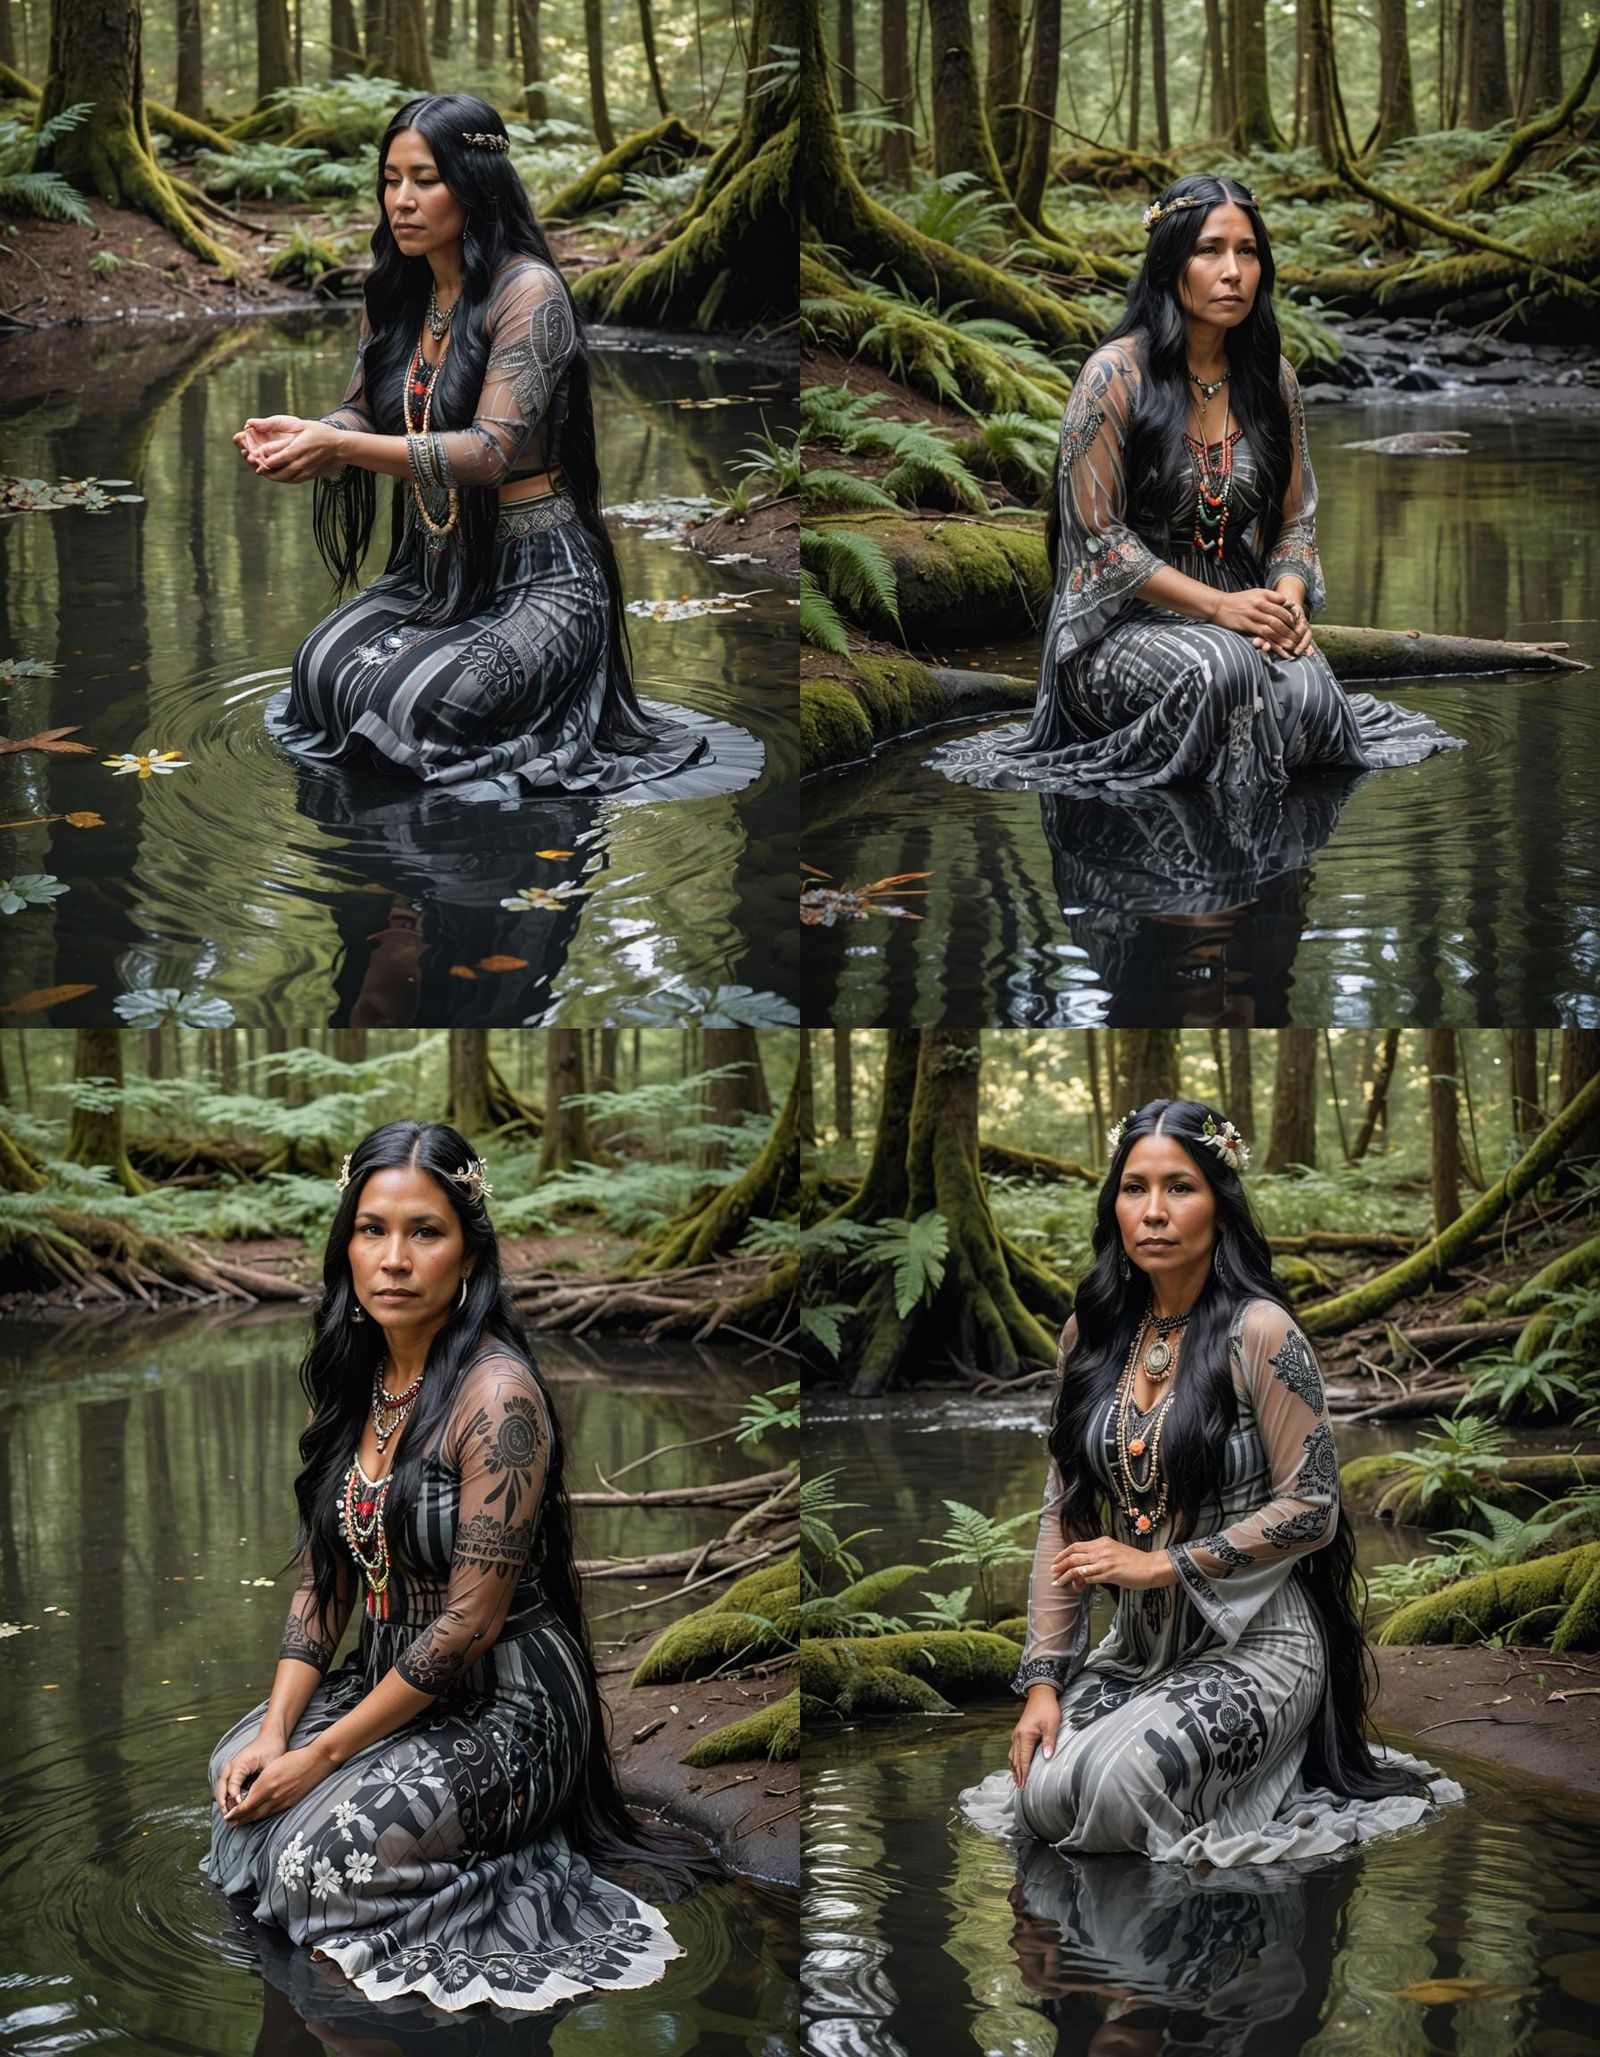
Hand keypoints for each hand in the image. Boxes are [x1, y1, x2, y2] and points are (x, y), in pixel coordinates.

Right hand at [214, 1729, 287, 1815]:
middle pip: (220, 1789)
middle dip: (223, 1805)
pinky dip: (225, 1798)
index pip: (232, 1786)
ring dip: (222, 1803)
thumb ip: (261, 1780)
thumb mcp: (270, 1765)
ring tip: (230, 1817)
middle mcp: (231, 1766)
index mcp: (240, 1763)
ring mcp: (229, 1769)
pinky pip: (224, 1788)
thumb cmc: (272, 1750)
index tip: (239, 1810)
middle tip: (230, 1819)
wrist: (270, 1737)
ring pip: (220, 1790)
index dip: (234, 1800)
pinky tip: (232, 1809)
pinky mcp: (231, 1772)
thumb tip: (255, 1796)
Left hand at [218, 1741, 330, 1824]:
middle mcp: (274, 1796)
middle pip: (253, 1813)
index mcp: (268, 1784)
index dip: (236, 1812)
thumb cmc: (295, 1758)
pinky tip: (258, 1814)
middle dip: (240, 1819)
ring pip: (262, 1815)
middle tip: (229, 1823)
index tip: (226, 1816)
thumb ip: (261, 1781)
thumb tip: (249, 1794)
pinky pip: (272, 1812)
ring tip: (240, 1822)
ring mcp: (283, 1801)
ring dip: (250, 1819)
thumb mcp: (274, 1766)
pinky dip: (262, 1815)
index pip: (247, 1805)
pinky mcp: (290, 1803)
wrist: (317, 1761)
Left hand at [235, 416, 341, 482]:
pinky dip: (282, 478)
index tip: (254, 457)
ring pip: (284, 478)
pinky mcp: (309, 476)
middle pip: (278, 472)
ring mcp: (306, 471)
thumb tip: (253, 424)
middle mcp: (301, 463)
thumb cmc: (321, 432)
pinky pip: (292, 480)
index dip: (263, 461)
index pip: (275, 459)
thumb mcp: (300, 424)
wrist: (341, 448)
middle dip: (265, 471)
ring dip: (272, 476)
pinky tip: (277, 474)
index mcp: (298, 449)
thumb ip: (277, 425)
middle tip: (256, 467)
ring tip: (264, 471)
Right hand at [1009, 1685, 1060, 1786]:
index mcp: (1025, 1736)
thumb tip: (1047, 1758)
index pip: (1024, 1760)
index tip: (1023, 1787)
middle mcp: (1017, 1736)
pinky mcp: (1019, 1732)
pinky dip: (1014, 1760)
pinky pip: (1014, 1749)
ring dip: (1014, 1768)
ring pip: (1013, 1755)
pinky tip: (1016, 1764)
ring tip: (1016, 1780)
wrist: (1040, 1693)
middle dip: (1018, 1774)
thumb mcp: (1052, 1725)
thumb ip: (1049, 1742)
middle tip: (1020, 1788)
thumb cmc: (1047, 1708)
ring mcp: (1017, 1734)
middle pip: (1016, 1760)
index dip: (1024, 1774)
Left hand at [1049, 1534, 1168, 1592]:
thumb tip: (1084, 1570)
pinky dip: (1079, 1582)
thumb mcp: (1114, 1553)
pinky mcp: (1109, 1573)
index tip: (1055, 1562)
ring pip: (1077, 1567)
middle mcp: (1101, 1549)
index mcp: (1102, 1542)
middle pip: (1073, 1556)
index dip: (1063, 1554)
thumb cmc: (1134, 1563)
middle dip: (1059, 1565)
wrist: (1151, 1567)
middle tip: (1052, 1573)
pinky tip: (1076, 1587)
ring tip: (1057, 1582)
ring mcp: (1105, 1561)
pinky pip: (1088, 1577)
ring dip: (1065, 1575)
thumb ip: (1099, 1558)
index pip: (1076, 1546)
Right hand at [1209, 585, 1302, 656]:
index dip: (1292, 615)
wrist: (1219, 605)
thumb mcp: (1255, 593)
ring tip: (1292, 645)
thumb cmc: (1238, 600)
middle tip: (1299, 637)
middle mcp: (1259, 604)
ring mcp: (1253, 615)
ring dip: (1284, 637)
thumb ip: (1271, 597)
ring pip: (1273, 627)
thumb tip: (1287, 602)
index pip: (1283, 605)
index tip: (1299, 623)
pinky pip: (1263, 635)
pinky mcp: (1246, 625)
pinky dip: (1272, 642)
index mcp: (1263, 596)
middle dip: (1291, 628)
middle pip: (1280, 617)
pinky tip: (1279, 648)